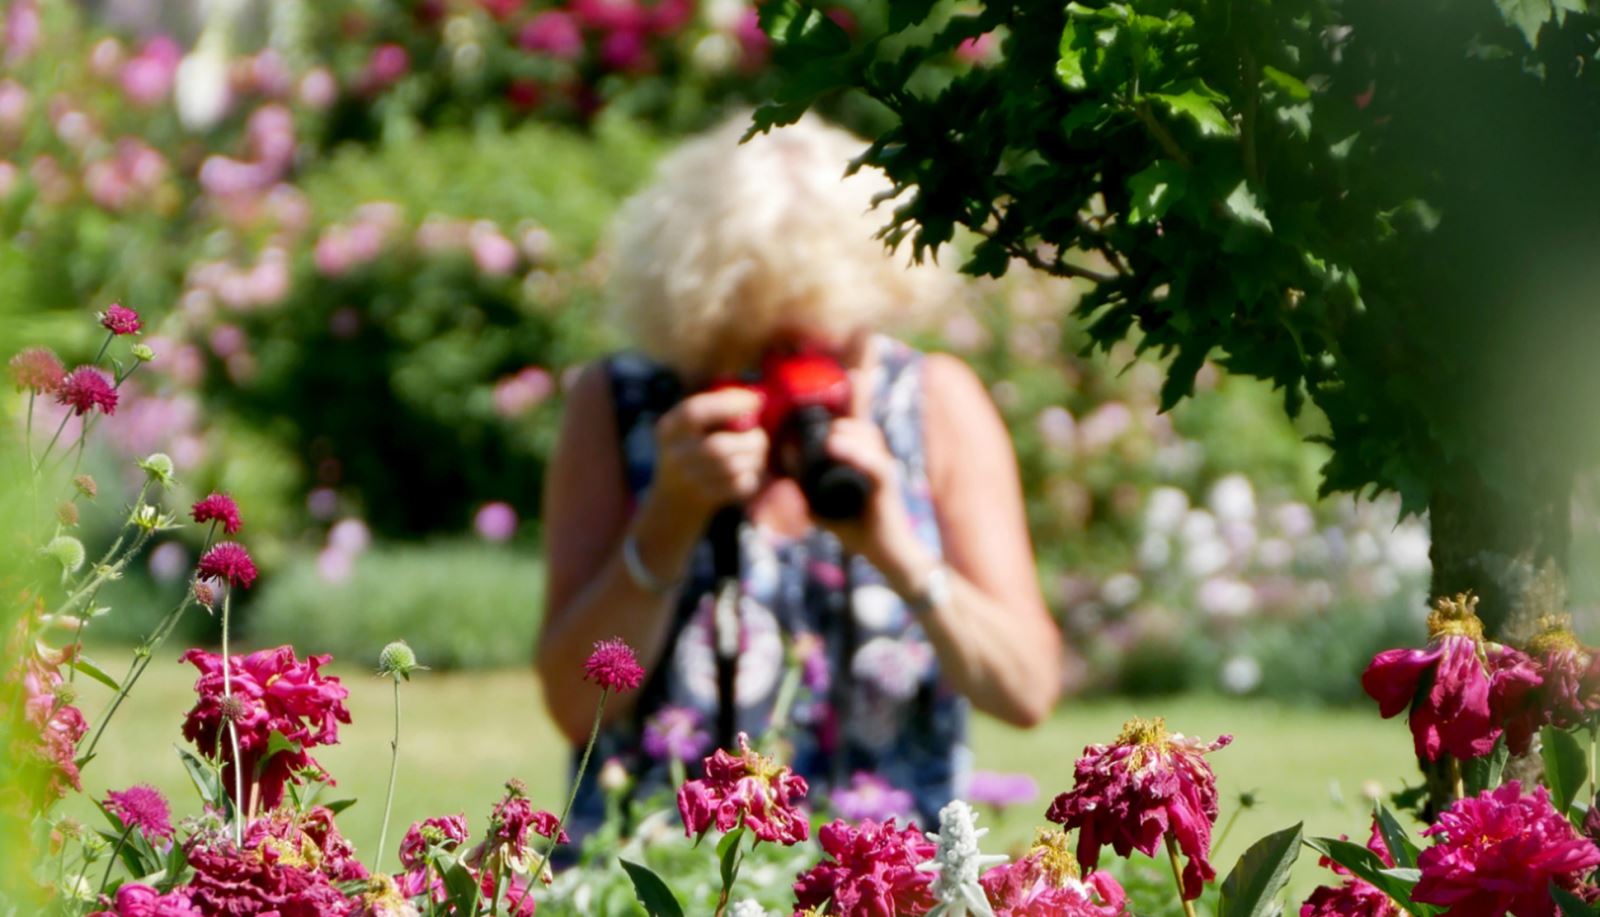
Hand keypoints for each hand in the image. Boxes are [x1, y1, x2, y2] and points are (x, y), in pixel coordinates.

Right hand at [648, 389, 768, 525]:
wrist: (674, 499)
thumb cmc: (692, 449)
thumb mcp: (689, 427)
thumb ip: (716, 409)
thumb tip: (756, 400)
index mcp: (668, 430)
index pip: (694, 412)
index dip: (728, 404)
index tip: (755, 400)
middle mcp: (674, 456)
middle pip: (718, 447)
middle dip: (749, 440)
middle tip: (760, 437)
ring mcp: (688, 481)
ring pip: (732, 468)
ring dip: (754, 458)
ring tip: (755, 453)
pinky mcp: (705, 499)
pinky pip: (739, 486)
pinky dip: (751, 476)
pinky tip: (747, 471)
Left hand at [814, 416, 935, 595]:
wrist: (890, 558)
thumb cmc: (866, 536)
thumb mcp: (831, 516)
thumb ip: (812, 501)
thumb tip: (789, 487)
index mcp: (869, 467)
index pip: (858, 434)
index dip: (839, 426)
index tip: (809, 428)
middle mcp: (879, 465)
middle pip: (864, 430)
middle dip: (842, 425)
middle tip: (817, 434)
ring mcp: (884, 474)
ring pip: (870, 440)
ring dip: (848, 434)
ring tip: (827, 438)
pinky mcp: (887, 488)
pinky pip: (875, 465)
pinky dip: (855, 454)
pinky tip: (834, 447)